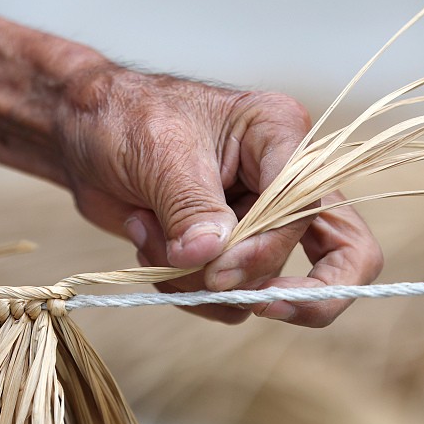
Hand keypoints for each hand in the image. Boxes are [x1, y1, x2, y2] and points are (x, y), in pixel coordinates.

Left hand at [55, 69, 382, 325]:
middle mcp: (282, 182)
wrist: (80, 134)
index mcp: (281, 137)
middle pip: (343, 258)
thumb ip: (192, 209)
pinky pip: (224, 298)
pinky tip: (145, 240)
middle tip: (257, 306)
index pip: (308, 207)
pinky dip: (179, 286)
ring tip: (148, 232)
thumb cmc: (123, 118)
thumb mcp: (160, 153)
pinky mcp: (226, 253)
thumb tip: (212, 260)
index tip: (218, 269)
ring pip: (264, 287)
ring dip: (197, 281)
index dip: (271, 248)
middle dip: (299, 296)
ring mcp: (257, 222)